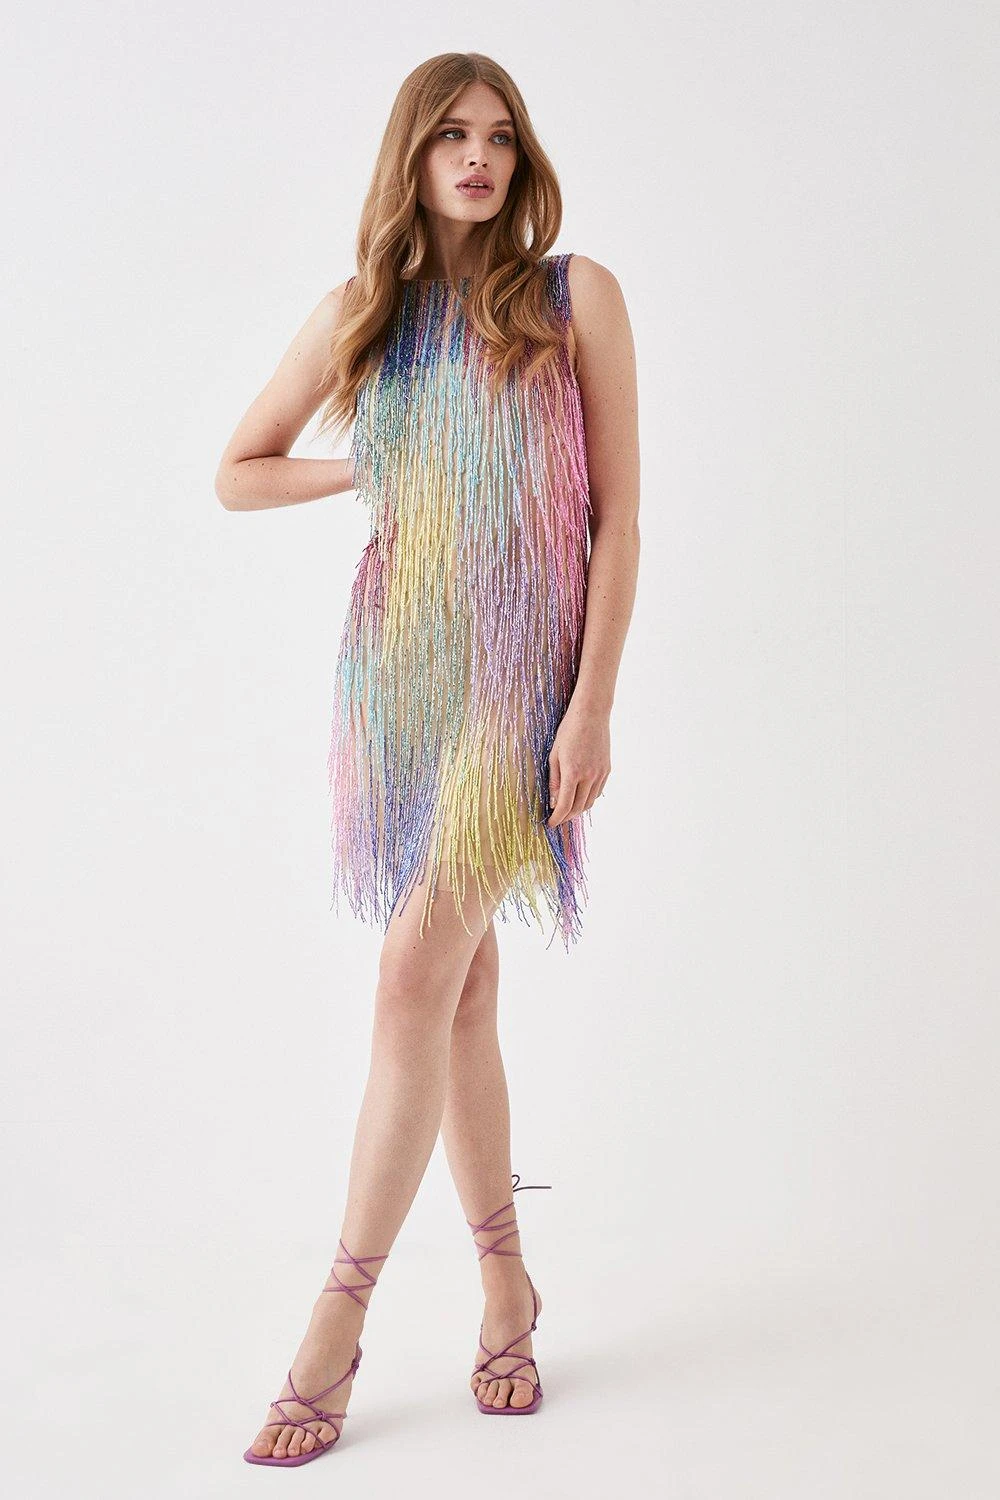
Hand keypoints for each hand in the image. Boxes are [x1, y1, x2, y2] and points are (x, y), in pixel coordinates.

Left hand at [546, 702, 610, 826]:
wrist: (591, 714)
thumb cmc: (568, 732)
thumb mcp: (554, 755)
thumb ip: (554, 781)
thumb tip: (552, 802)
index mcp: (573, 773)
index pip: (565, 805)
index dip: (557, 818)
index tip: (550, 823)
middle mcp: (589, 776)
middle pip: (578, 808)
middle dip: (566, 817)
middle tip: (557, 818)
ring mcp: (600, 774)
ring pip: (590, 802)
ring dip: (578, 810)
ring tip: (567, 810)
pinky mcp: (607, 770)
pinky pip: (597, 792)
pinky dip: (588, 799)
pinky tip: (579, 797)